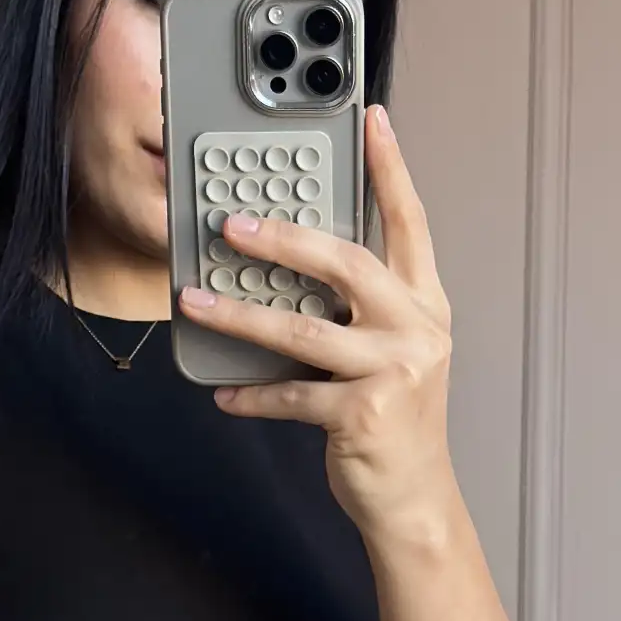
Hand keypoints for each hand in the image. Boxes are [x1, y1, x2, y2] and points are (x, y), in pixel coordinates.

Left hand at [178, 105, 456, 540]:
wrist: (415, 499)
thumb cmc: (395, 421)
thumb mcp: (391, 352)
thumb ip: (359, 308)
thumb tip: (291, 265)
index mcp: (425, 305)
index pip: (409, 223)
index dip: (390, 169)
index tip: (371, 120)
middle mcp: (417, 330)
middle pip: (347, 263)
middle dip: (285, 238)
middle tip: (233, 224)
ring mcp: (394, 372)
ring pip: (304, 331)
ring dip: (240, 316)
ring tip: (195, 301)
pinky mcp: (364, 414)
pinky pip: (291, 394)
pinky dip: (252, 394)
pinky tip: (224, 393)